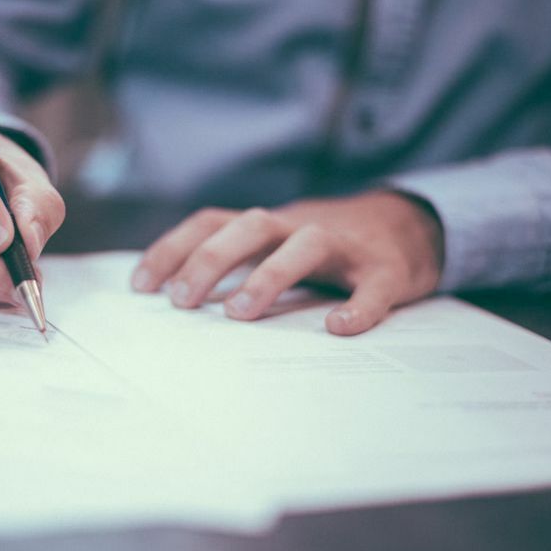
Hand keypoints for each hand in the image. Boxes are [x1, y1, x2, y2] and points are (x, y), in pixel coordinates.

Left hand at [131, 191, 443, 334]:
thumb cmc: (325, 247)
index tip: (140, 286)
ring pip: (306, 244)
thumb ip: (236, 264)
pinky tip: (339, 328)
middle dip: (211, 259)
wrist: (410, 226)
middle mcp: (300, 226)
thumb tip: (175, 301)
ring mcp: (345, 246)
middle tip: (181, 302)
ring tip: (239, 313)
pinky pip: (373, 286)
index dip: (173, 248)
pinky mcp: (387, 269)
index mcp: (268, 225)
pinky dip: (358, 306)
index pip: (211, 222)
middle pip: (250, 226)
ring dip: (269, 275)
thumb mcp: (275, 245)